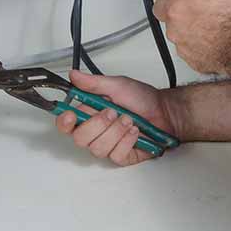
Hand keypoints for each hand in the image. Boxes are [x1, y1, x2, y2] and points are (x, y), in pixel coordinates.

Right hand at [54, 69, 178, 166]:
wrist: (165, 111)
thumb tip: (74, 75)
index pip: (66, 124)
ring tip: (129, 120)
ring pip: (98, 148)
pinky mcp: (121, 156)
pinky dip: (127, 140)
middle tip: (113, 112)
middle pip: (80, 138)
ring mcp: (108, 145)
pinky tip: (134, 131)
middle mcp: (96, 131)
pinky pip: (116, 154)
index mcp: (90, 113)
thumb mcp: (118, 85)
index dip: (64, 122)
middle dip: (98, 124)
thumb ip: (94, 83)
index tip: (71, 115)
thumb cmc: (143, 99)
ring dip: (116, 131)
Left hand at [152, 0, 230, 76]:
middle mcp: (175, 30)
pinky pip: (193, 51)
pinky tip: (216, 39)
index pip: (159, 5)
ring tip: (214, 27)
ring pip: (183, 37)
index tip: (180, 1)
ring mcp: (183, 48)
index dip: (171, 2)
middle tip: (204, 12)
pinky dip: (201, 46)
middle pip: (172, 22)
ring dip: (193, 32)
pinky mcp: (193, 62)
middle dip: (184, 17)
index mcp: (176, 10)